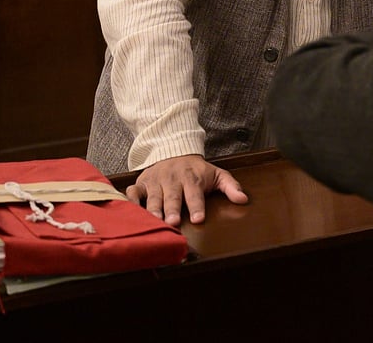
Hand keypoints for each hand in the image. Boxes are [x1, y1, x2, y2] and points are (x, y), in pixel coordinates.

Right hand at [126, 154, 248, 225]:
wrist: (173, 150)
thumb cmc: (197, 170)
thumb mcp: (217, 174)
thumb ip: (230, 187)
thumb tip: (244, 199)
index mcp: (192, 179)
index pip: (195, 194)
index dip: (196, 206)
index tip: (199, 219)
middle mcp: (172, 179)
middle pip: (172, 197)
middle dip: (172, 209)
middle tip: (173, 222)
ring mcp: (155, 181)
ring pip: (152, 197)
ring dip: (153, 209)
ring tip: (154, 221)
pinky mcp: (141, 183)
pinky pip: (132, 191)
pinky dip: (129, 200)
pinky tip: (129, 211)